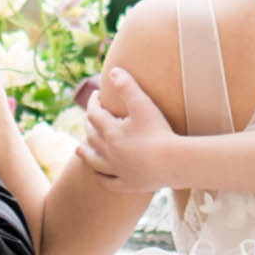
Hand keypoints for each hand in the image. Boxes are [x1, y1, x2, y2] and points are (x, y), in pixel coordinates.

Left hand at [71, 60, 188, 191]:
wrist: (173, 163)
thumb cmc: (159, 132)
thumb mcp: (143, 105)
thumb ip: (127, 86)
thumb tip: (113, 70)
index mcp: (110, 132)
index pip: (94, 114)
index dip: (94, 102)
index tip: (97, 96)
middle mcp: (108, 152)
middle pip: (91, 136)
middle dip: (89, 124)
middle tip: (92, 117)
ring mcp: (116, 170)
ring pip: (94, 161)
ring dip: (86, 153)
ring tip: (80, 149)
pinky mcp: (127, 184)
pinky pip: (107, 182)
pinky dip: (100, 177)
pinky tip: (98, 175)